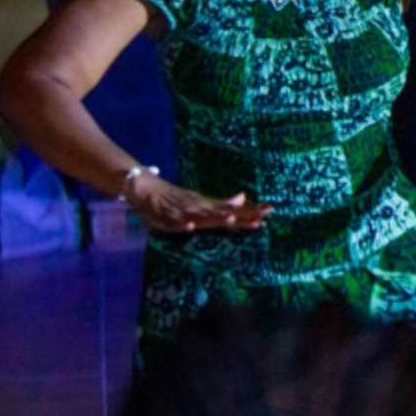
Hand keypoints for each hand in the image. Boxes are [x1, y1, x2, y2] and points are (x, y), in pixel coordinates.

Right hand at [125, 177, 268, 234]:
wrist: (146, 188)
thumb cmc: (176, 200)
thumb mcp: (201, 203)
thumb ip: (221, 204)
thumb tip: (243, 197)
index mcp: (207, 206)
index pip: (232, 210)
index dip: (250, 212)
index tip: (269, 211)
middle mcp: (198, 206)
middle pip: (222, 212)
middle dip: (241, 215)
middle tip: (261, 215)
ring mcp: (182, 210)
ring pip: (200, 215)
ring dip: (214, 217)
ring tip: (230, 220)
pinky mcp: (164, 215)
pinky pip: (173, 221)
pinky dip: (182, 223)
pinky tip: (190, 226)